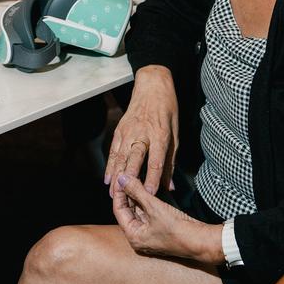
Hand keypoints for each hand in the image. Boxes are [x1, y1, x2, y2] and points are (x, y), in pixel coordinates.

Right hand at [104, 65, 177, 196]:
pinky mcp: (119, 129)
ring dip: (116, 176)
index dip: (154, 178)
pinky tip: (108, 179)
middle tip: (126, 197)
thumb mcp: (175, 135)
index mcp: (161, 134)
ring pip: (121, 156)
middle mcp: (143, 133)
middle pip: (135, 158)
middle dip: (130, 178)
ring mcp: (128, 130)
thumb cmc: (167, 111)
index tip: (151, 194)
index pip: (157, 160)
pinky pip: (114, 150)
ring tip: (113, 194)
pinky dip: (110, 165)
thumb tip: (171, 186)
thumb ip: (171, 162)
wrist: (152, 87)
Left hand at [113, 172, 223, 263]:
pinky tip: (146, 188)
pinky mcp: (158, 229)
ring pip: (138, 210)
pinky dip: (146, 200)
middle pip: (127, 210)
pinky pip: (148, 212)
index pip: (118, 210)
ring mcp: (149, 234)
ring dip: (136, 195)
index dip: (118, 192)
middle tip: (126, 175)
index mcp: (133, 236)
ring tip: (135, 178)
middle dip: (127, 192)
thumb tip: (122, 178)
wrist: (200, 241)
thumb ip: (136, 191)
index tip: (119, 177)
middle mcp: (138, 237)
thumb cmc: (177, 229)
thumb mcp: (154, 207)